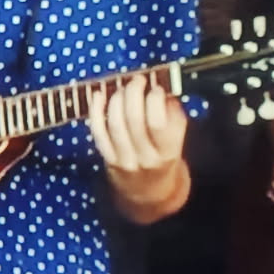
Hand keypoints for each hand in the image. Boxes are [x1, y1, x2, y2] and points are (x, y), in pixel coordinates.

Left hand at [87, 73, 187, 212]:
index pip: (158, 123)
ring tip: (122, 88)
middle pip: (134, 120)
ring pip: (115, 124)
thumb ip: (173, 114)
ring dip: (117, 100)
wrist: (149, 191)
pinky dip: (96, 111)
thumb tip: (161, 87)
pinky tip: (98, 96)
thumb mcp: (177, 139)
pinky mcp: (107, 159)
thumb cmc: (164, 158)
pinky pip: (98, 132)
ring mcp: (124, 159)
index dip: (154, 100)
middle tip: (137, 81)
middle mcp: (145, 158)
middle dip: (134, 93)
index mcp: (168, 152)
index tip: (155, 88)